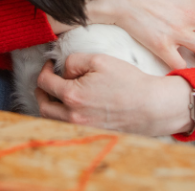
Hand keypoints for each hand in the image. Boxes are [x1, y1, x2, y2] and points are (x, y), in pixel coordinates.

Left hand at [35, 55, 192, 135]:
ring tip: (57, 93)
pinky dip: (63, 116)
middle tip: (48, 80)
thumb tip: (63, 71)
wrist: (152, 106)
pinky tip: (71, 106)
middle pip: (43, 106)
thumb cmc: (128, 81)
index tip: (50, 65)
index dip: (44, 70)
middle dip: (42, 91)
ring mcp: (82, 128)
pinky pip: (67, 127)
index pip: (44, 83)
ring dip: (50, 105)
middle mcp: (73, 116)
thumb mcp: (99, 60)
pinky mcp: (91, 134)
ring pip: (53, 120)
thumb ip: (73, 61)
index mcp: (73, 96)